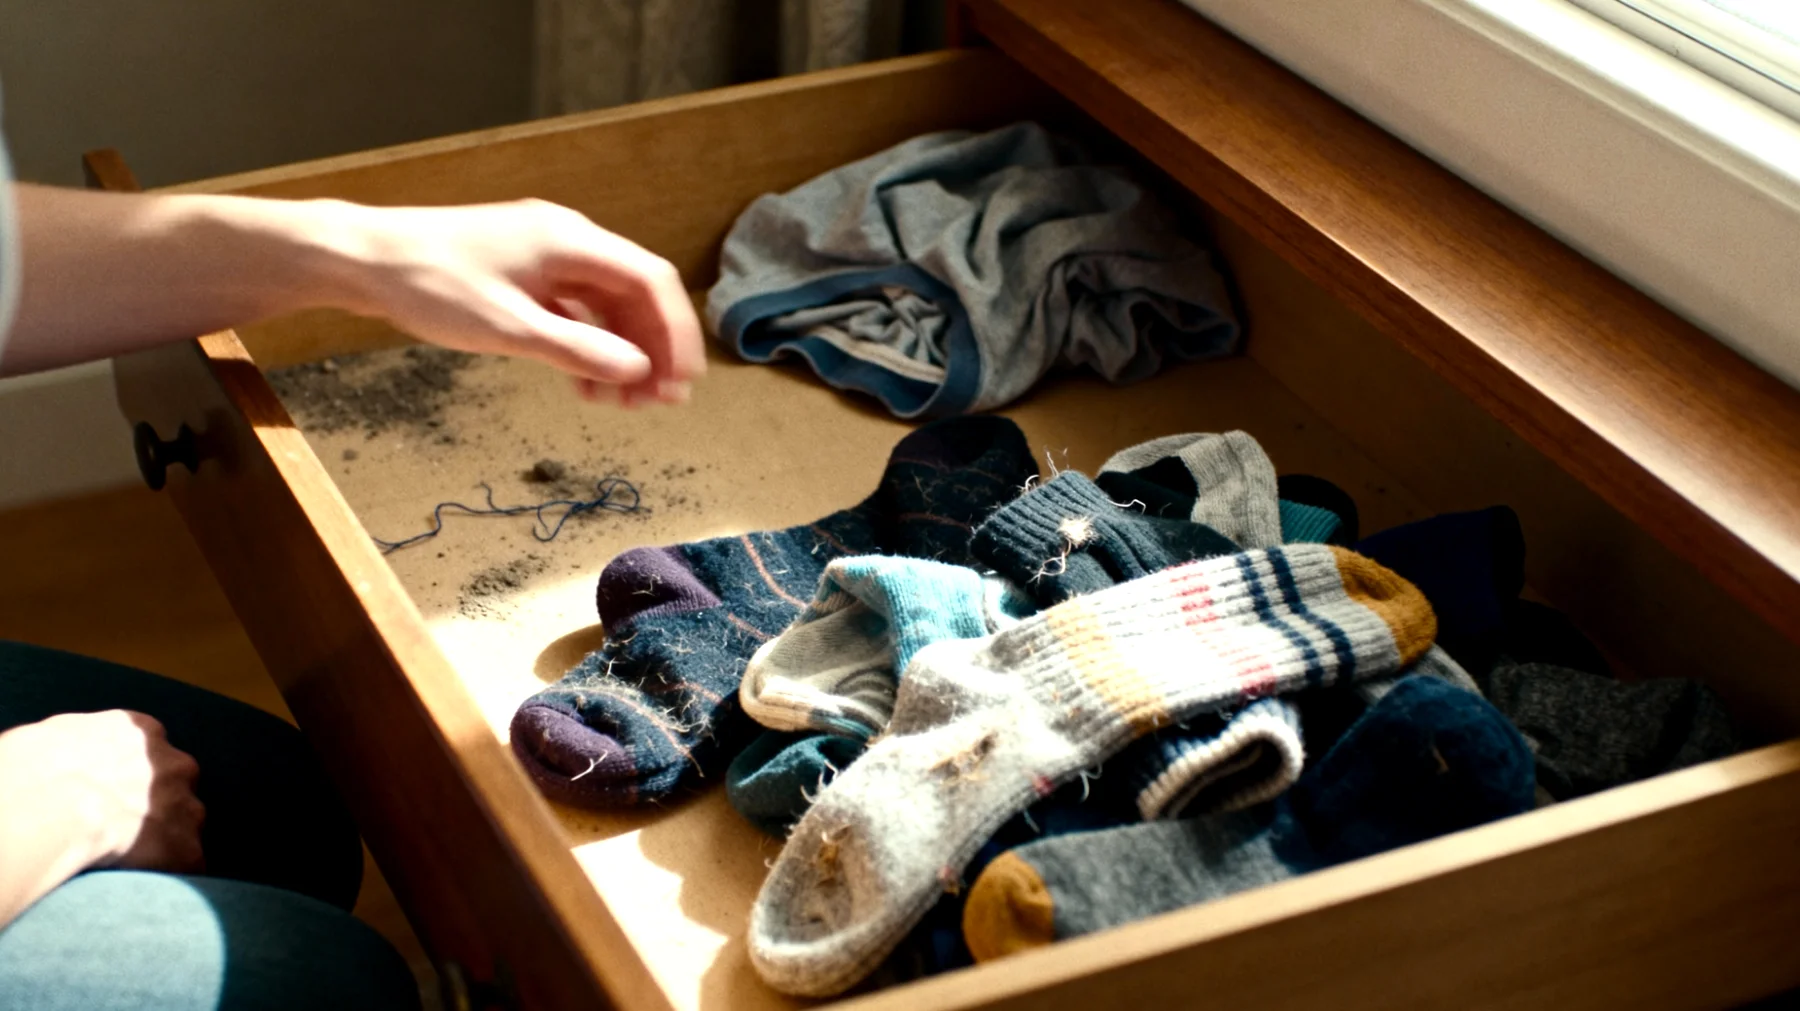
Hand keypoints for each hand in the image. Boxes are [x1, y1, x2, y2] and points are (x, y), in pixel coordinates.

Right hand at [0, 710, 204, 873]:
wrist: (45, 810)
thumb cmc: (29, 772)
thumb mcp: (51, 738)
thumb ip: (77, 746)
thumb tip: (59, 762)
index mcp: (139, 731)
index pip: (147, 752)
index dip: (129, 777)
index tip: (108, 796)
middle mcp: (172, 764)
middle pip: (173, 788)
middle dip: (153, 808)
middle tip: (116, 832)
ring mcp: (185, 806)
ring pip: (183, 828)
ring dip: (160, 844)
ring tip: (122, 864)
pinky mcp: (185, 849)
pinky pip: (184, 868)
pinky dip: (164, 878)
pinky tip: (135, 887)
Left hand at [328, 198, 705, 405]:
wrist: (363, 260)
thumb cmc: (431, 285)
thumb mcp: (509, 328)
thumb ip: (578, 351)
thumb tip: (637, 371)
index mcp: (571, 241)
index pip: (650, 282)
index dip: (675, 332)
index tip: (683, 380)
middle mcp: (566, 241)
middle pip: (633, 295)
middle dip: (651, 349)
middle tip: (657, 403)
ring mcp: (543, 256)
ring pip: (605, 306)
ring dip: (619, 353)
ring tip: (620, 404)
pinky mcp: (523, 274)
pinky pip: (574, 310)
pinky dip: (586, 346)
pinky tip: (584, 386)